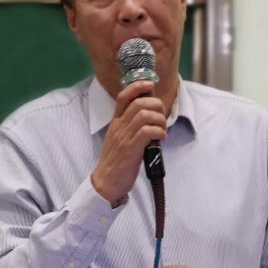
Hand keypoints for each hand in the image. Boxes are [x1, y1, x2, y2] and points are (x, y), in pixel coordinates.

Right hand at [90, 80, 165, 203]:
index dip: (137, 86)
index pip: (123, 97)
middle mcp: (118, 127)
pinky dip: (159, 131)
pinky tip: (161, 139)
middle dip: (156, 106)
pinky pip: (147, 131)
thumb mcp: (119, 139)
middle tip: (161, 117)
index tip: (149, 84)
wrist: (105, 183)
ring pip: (145, 115)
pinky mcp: (131, 149)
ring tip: (162, 130)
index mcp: (115, 123)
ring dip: (160, 120)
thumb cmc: (115, 162)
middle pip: (139, 103)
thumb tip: (148, 117)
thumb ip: (130, 127)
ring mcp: (124, 137)